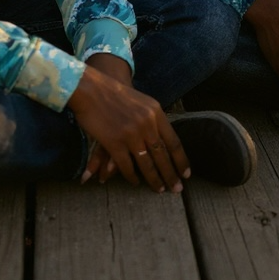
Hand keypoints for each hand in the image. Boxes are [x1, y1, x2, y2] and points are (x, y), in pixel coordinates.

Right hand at [68, 60, 188, 191]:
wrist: (91, 89)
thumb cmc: (117, 95)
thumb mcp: (142, 102)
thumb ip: (154, 119)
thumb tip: (164, 138)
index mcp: (156, 113)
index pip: (173, 142)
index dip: (181, 160)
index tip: (187, 174)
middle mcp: (146, 124)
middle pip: (163, 155)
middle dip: (171, 174)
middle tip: (177, 190)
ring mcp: (130, 134)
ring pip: (147, 164)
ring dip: (154, 179)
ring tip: (160, 190)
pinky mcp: (114, 143)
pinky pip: (127, 166)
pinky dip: (132, 177)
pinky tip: (136, 183)